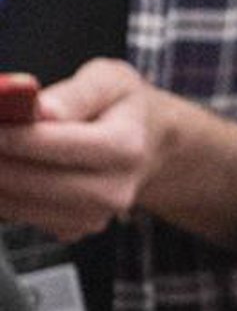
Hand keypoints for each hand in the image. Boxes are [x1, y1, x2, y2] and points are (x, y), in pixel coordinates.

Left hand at [0, 59, 160, 239]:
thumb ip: (73, 94)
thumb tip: (40, 111)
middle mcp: (115, 190)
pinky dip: (4, 196)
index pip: (60, 146)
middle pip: (40, 184)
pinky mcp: (77, 229)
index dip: (15, 137)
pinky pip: (26, 218)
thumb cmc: (122, 106)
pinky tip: (3, 171)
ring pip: (27, 207)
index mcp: (125, 147)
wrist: (149, 144)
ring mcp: (97, 216)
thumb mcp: (108, 81)